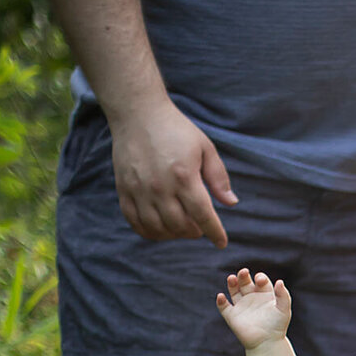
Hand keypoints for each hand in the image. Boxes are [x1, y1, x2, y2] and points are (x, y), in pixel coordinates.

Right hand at [108, 100, 237, 246]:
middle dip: (194, 232)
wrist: (138, 114)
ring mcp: (139, 190)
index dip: (214, 232)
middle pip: (180, 226)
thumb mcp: (205, 148)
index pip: (202, 214)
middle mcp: (160, 186)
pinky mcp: (124, 190)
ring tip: (182, 227)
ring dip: (173, 234)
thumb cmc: (177, 130)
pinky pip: (135, 222)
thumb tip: (231, 203)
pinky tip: (161, 228)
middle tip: (199, 227)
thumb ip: (218, 177)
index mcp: (184, 176)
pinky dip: (150, 232)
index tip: (221, 242)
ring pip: (157, 228)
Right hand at [215, 268, 290, 350]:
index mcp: (265, 295)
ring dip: (232, 284)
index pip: (260, 281)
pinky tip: (221, 296)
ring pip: (234, 291)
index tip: (260, 280)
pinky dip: (221, 301)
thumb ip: (284, 295)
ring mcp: (241, 307)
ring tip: (231, 278)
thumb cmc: (277, 327)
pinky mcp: (232, 316)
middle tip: (243, 272)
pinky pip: (224, 307)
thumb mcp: (284, 309)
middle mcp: (252, 298)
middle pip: (245, 282)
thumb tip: (280, 281)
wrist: (267, 344)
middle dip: (243, 276)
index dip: (260, 278)